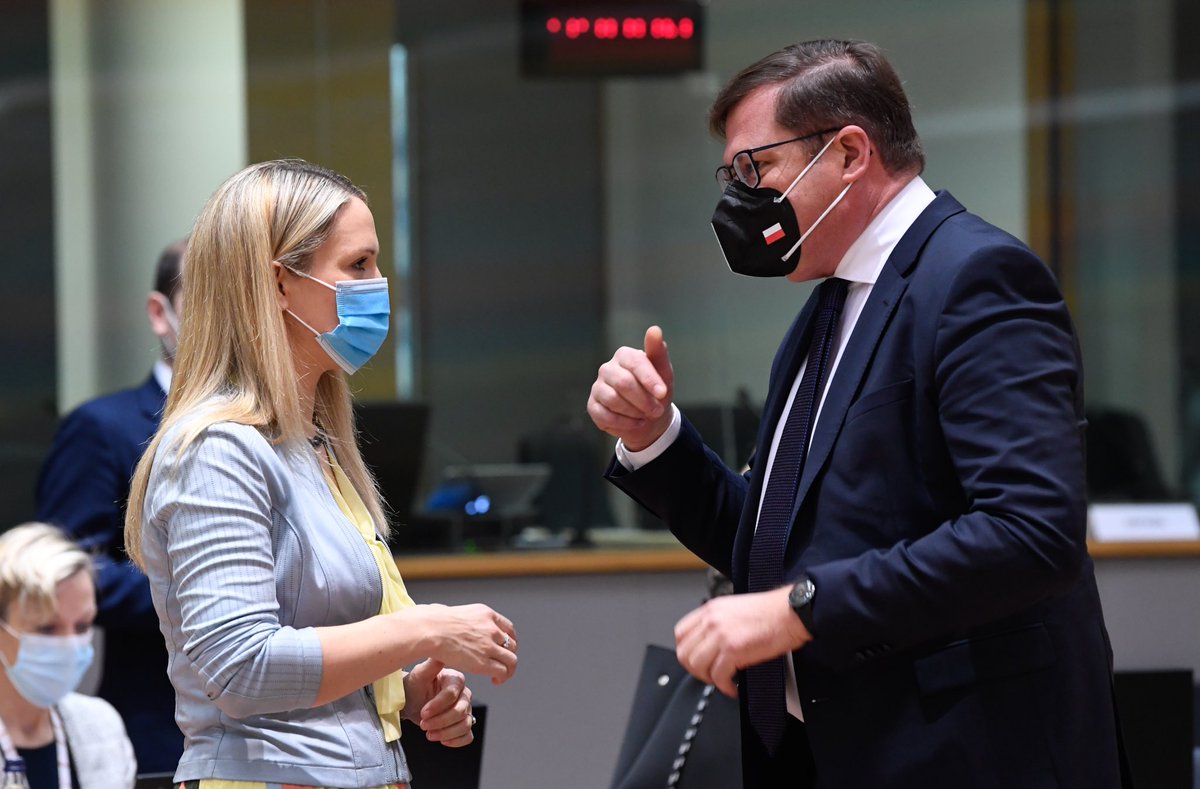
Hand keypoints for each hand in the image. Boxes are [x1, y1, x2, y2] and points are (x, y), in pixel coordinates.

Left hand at [402, 659, 475, 746]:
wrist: (409, 702)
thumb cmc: (414, 686)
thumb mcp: (419, 674)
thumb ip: (432, 664)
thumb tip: (441, 649)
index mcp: (456, 679)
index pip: (452, 694)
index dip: (438, 705)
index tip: (423, 713)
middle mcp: (464, 694)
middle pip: (460, 711)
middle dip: (441, 721)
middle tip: (423, 725)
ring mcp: (466, 710)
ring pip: (465, 724)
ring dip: (446, 733)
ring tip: (429, 734)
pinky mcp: (463, 724)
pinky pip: (468, 735)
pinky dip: (457, 741)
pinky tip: (442, 740)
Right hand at [411, 603, 517, 684]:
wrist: (430, 630)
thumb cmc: (434, 622)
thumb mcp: (458, 612)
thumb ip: (464, 620)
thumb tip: (452, 619)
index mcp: (486, 614)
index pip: (508, 628)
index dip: (510, 640)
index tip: (506, 649)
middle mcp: (492, 629)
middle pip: (512, 645)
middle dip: (508, 655)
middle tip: (501, 664)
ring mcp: (489, 646)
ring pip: (512, 660)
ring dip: (509, 670)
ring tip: (502, 676)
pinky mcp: (483, 663)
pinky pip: (502, 671)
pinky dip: (503, 678)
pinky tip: (495, 680)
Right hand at [587, 325, 674, 450]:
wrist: (648, 417)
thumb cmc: (656, 391)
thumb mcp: (663, 373)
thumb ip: (658, 352)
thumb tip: (654, 329)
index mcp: (624, 355)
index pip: (634, 363)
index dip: (649, 379)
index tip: (663, 393)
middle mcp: (607, 368)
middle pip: (623, 383)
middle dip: (644, 400)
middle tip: (657, 411)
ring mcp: (597, 387)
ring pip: (613, 400)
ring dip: (635, 413)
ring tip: (646, 416)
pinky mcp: (592, 406)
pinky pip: (605, 415)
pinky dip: (624, 423)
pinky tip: (636, 423)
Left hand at [674, 587, 810, 697]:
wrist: (790, 612)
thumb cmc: (770, 612)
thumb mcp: (735, 609)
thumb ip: (718, 623)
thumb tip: (710, 644)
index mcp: (711, 609)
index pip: (680, 633)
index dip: (686, 651)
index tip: (696, 660)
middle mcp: (711, 620)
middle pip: (685, 652)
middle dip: (695, 670)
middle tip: (708, 675)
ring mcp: (720, 635)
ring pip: (696, 666)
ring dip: (708, 679)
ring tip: (721, 681)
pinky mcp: (733, 650)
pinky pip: (718, 676)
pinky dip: (724, 687)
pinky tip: (732, 687)